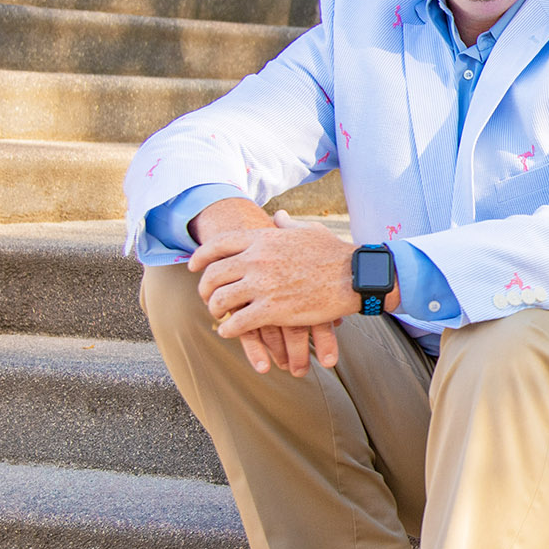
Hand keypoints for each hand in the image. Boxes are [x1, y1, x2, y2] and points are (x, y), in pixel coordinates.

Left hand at [189, 202, 358, 377]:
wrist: (354, 276)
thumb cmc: (334, 252)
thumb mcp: (307, 231)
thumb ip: (287, 225)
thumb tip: (279, 216)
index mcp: (263, 239)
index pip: (218, 244)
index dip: (201, 257)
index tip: (193, 266)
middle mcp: (257, 260)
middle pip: (213, 275)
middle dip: (205, 289)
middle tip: (208, 298)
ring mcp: (262, 285)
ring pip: (220, 300)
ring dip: (215, 311)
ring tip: (219, 317)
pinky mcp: (272, 310)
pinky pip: (237, 323)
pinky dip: (228, 330)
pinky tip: (230, 332)